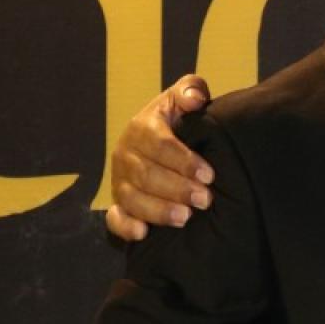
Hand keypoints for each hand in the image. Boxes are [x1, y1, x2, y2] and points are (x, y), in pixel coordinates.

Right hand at [104, 73, 215, 240]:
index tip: (209, 174)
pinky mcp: (119, 203)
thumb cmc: (181, 121)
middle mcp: (126, 154)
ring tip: (185, 217)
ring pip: (132, 198)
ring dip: (158, 210)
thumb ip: (190, 89)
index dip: (183, 160)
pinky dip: (126, 227)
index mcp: (142, 127)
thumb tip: (195, 99)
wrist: (165, 142)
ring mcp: (120, 181)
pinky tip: (143, 233)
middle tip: (205, 199)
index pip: (159, 144)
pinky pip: (115, 218)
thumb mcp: (184, 99)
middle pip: (146, 174)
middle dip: (177, 188)